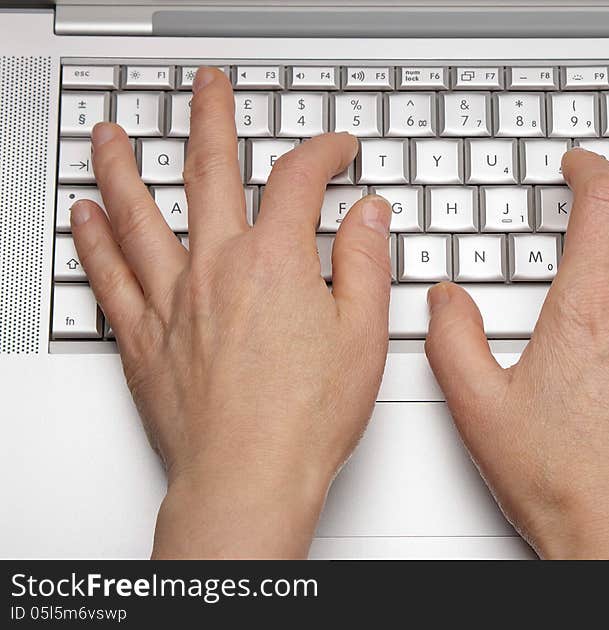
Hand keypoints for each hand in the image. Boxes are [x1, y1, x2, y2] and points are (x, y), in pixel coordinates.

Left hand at [70, 68, 391, 557]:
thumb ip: (366, 263)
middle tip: (207, 87)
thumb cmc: (305, 418)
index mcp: (276, 262)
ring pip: (138, 213)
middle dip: (211, 118)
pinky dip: (92, 240)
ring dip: (124, 166)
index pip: (299, 180)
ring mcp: (172, 300)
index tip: (337, 149)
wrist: (248, 478)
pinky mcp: (142, 338)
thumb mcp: (364, 334)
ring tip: (111, 134)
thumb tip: (369, 215)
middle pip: (208, 171)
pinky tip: (84, 216)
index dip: (323, 152)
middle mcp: (216, 268)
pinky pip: (108, 275)